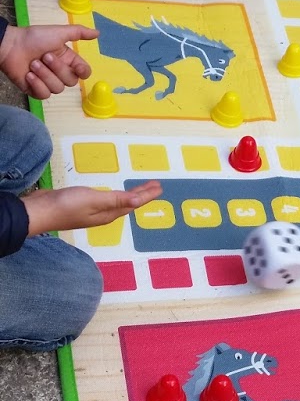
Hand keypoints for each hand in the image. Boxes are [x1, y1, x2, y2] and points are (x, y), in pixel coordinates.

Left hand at [0, 24, 97, 97]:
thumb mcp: (59, 33)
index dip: (82, 71)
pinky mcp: (36, 91)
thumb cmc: (34, 38)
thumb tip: (98, 33)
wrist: (11, 46)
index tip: (76, 66)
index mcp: (68, 60)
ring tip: (32, 64)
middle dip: (56, 69)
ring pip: (57, 89)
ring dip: (44, 75)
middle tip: (44, 56)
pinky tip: (29, 75)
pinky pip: (44, 95)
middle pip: (70, 81)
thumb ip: (79, 33)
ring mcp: (48, 82)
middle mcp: (60, 72)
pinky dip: (36, 84)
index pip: (84, 72)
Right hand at [23, 180, 162, 235]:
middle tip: (155, 185)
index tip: (159, 187)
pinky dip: (115, 195)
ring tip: (140, 189)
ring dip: (130, 195)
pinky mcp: (82, 206)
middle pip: (127, 203)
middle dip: (142, 194)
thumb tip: (140, 200)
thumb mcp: (94, 200)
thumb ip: (117, 199)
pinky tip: (112, 194)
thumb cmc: (66, 205)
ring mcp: (92, 211)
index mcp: (108, 214)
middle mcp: (103, 214)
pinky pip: (106, 200)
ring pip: (117, 202)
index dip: (147, 195)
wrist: (38, 212)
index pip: (133, 203)